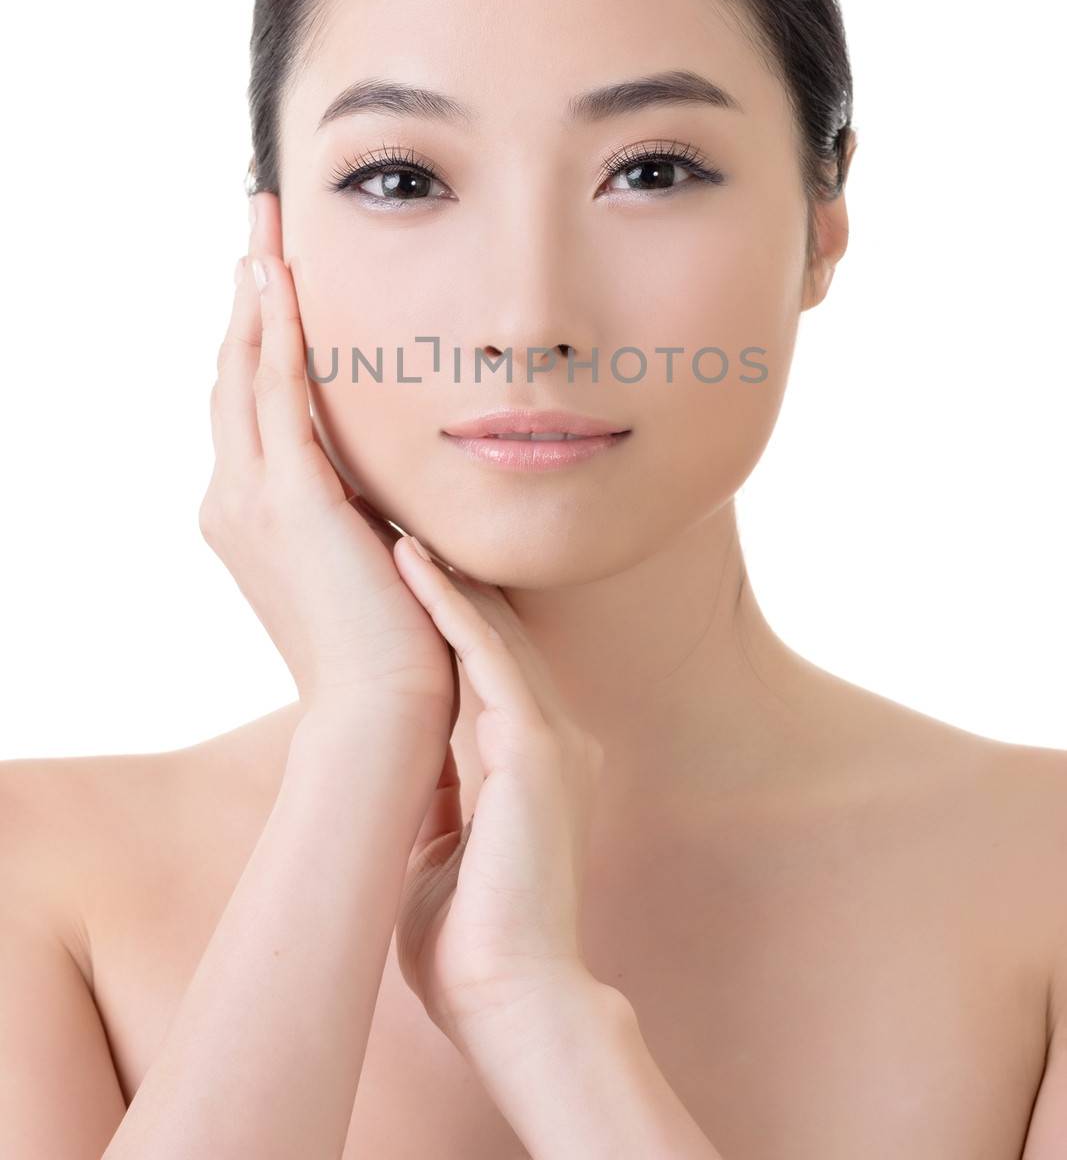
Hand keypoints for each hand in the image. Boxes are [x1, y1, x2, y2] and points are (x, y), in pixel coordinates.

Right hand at [197, 190, 458, 724]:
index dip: (255, 337)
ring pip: (244, 368)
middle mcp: (237, 499)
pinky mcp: (290, 496)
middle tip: (258, 226)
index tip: (272, 279)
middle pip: (232, 372)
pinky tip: (280, 276)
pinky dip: (276, 329)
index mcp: (254, 516)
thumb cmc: (396, 648)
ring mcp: (255, 497)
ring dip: (255, 291)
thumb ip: (370, 512)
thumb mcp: (373, 559)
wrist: (387, 712)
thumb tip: (399, 487)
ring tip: (262, 225)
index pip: (249, 405)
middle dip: (246, 295)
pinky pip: (275, 390)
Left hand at [390, 535, 605, 1055]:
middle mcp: (548, 737)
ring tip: (390, 511)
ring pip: (491, 627)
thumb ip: (434, 801)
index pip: (484, 664)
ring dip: (440, 569)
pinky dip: (445, 604)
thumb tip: (401, 774)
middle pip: (493, 630)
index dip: (444, 610)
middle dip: (446, 570)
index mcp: (530, 762)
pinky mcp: (534, 749)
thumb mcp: (442, 852)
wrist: (514, 1003)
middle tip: (393, 507)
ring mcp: (548, 738)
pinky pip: (486, 656)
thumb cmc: (472, 947)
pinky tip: (409, 557)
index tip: (399, 560)